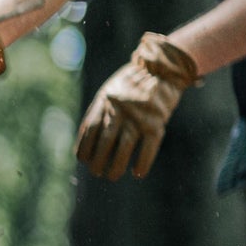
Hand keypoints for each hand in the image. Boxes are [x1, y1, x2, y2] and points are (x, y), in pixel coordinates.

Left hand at [74, 32, 199, 179]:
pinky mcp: (157, 121)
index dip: (85, 146)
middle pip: (106, 139)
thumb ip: (98, 111)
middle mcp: (121, 109)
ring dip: (117, 164)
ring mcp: (139, 115)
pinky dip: (143, 161)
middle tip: (96, 172)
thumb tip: (85, 140)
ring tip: (112, 176)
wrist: (162, 69)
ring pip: (125, 145)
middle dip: (98, 159)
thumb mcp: (109, 92)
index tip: (82, 160)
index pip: (91, 128)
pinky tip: (137, 173)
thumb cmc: (131, 85)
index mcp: (106, 101)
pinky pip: (149, 146)